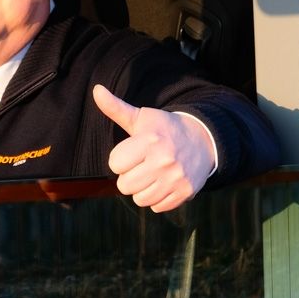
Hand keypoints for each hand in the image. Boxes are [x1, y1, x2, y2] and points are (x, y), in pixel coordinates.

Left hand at [93, 84, 215, 212]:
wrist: (202, 140)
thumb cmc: (164, 129)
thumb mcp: (141, 118)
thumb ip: (116, 108)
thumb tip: (96, 90)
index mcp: (149, 140)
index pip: (115, 164)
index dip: (120, 159)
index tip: (132, 152)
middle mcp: (164, 160)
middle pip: (125, 185)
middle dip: (129, 176)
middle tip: (142, 165)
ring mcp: (176, 178)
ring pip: (140, 199)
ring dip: (142, 190)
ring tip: (153, 174)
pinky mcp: (185, 192)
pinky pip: (157, 207)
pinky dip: (158, 198)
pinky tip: (165, 183)